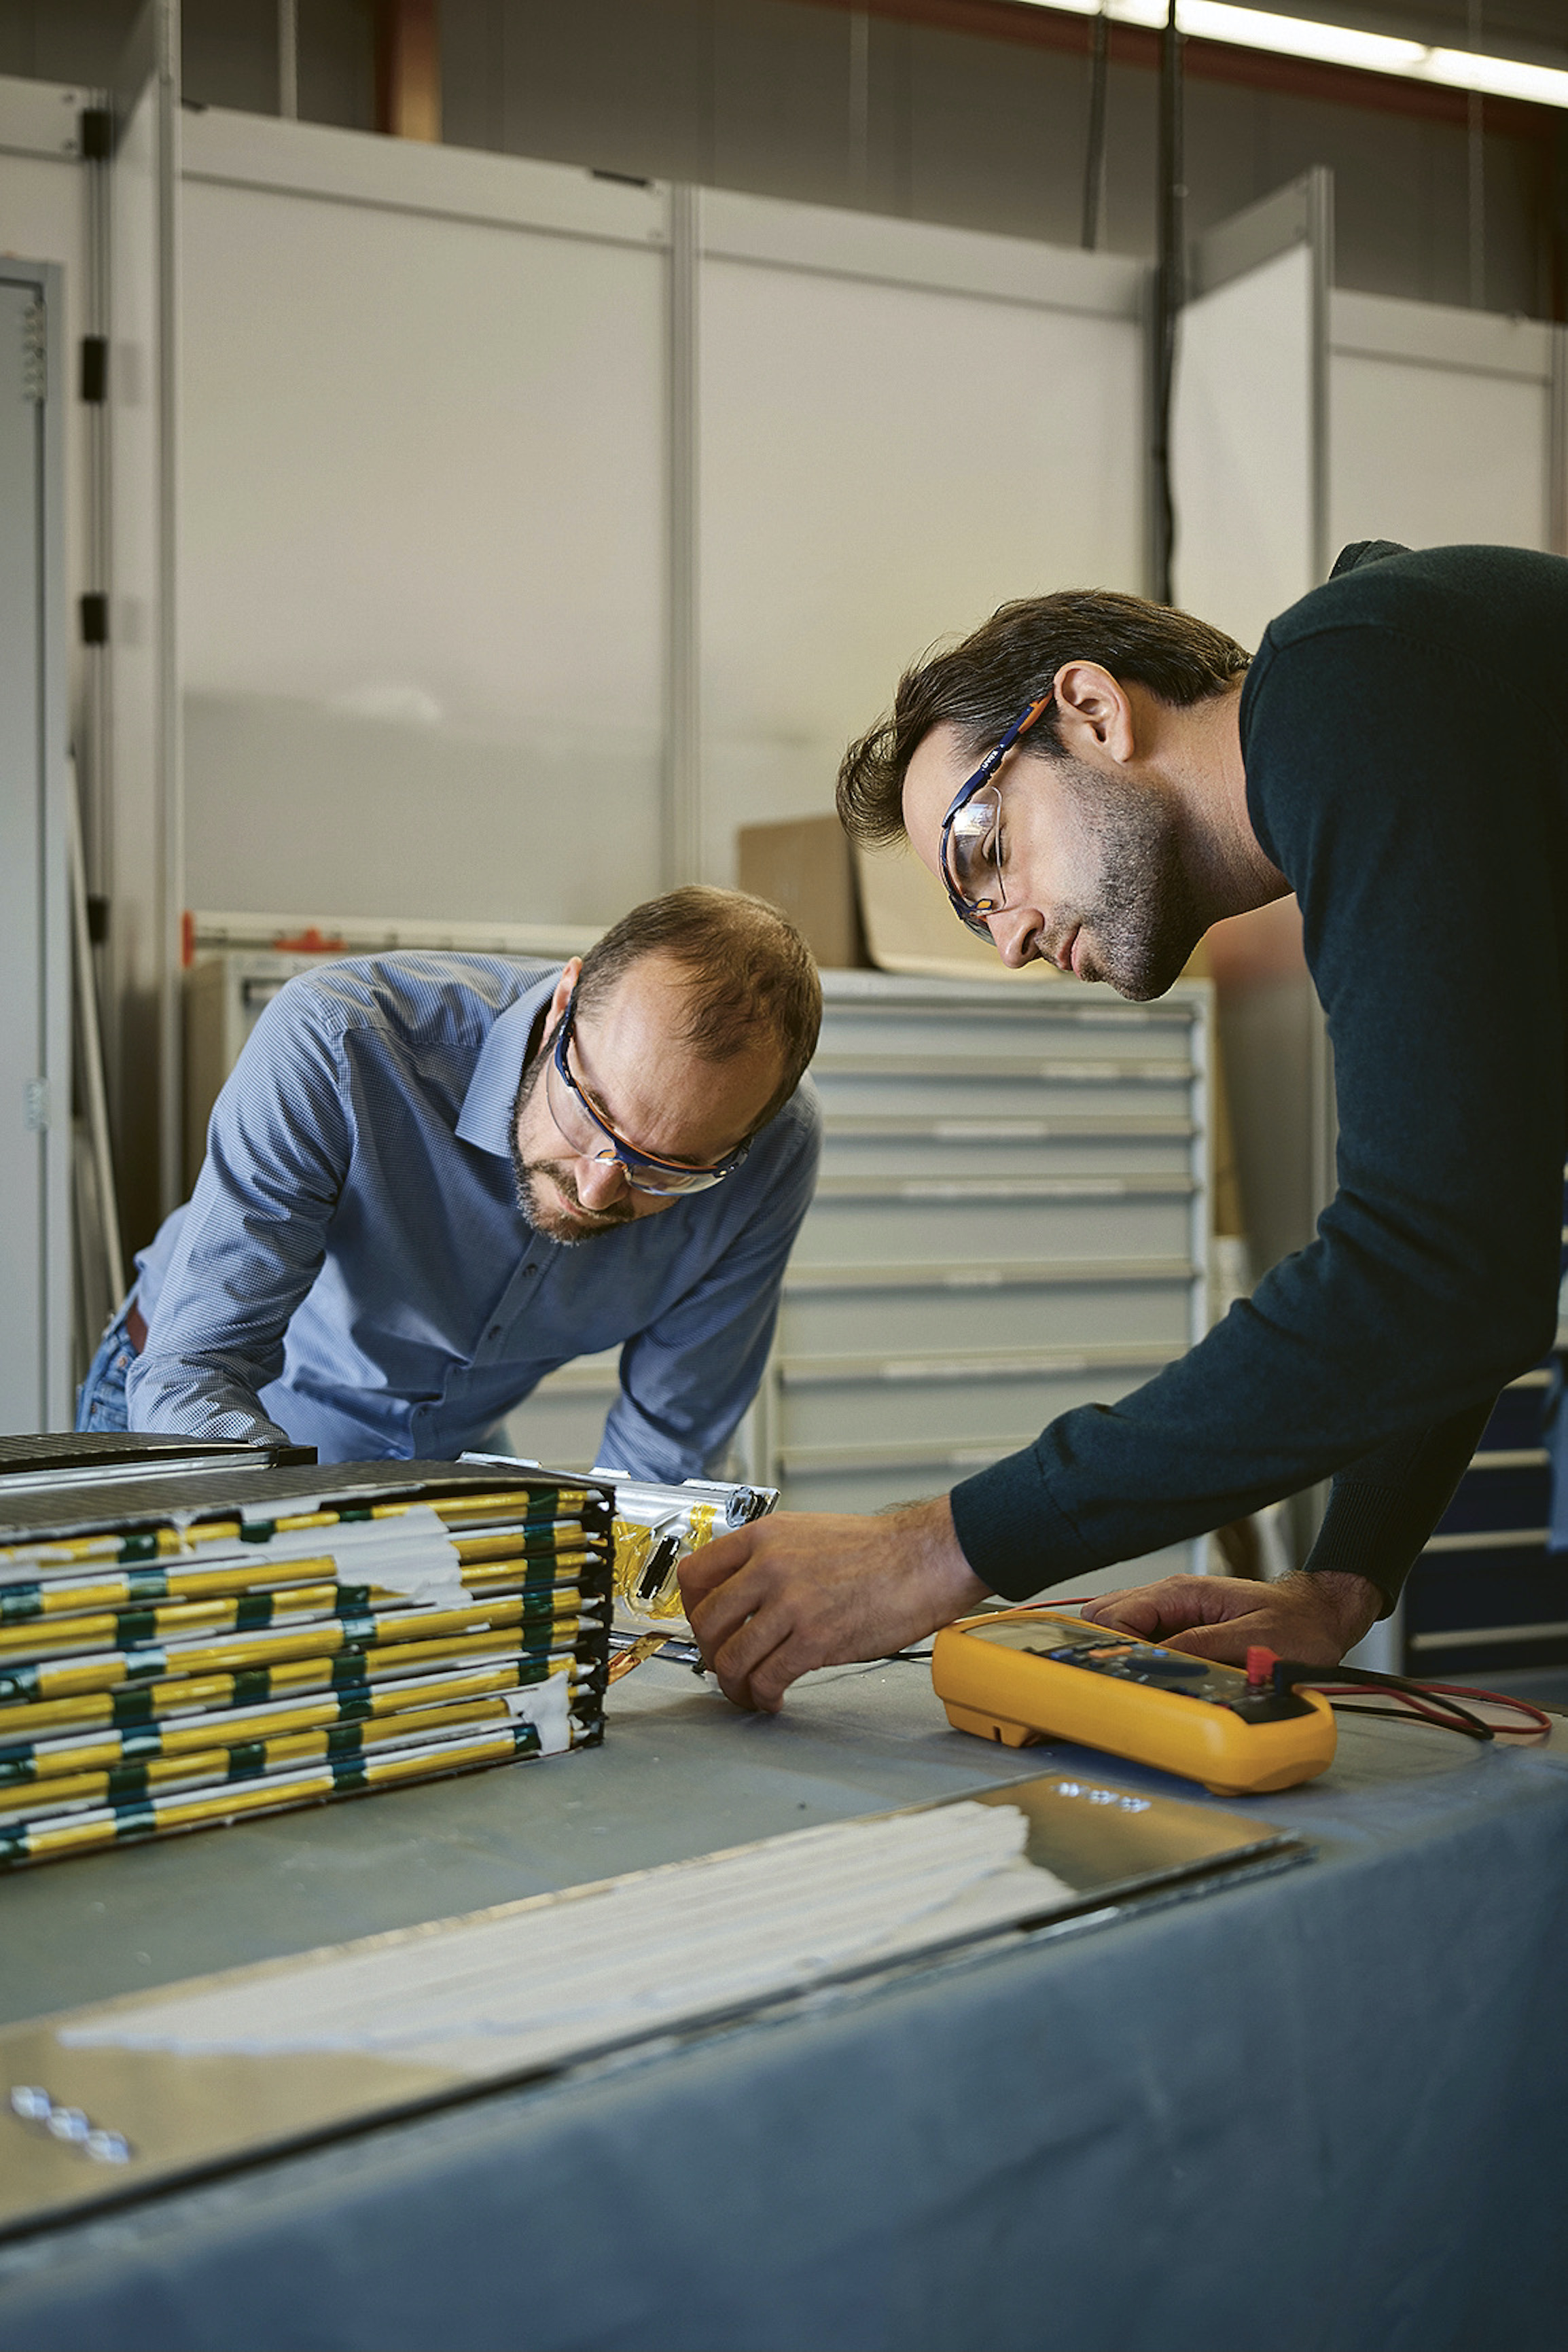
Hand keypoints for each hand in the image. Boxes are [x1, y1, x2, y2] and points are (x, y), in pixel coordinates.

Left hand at [679, 1498, 989, 1712]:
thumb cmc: (878, 1549)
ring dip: (732, 1685)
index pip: (695, 1573)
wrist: (925, 1558)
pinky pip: (767, 1678)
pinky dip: (763, 1696)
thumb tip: (743, 1595)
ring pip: (731, 1657)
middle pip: (705, 1622)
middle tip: (722, 1665)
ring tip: (747, 1692)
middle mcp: (770, 1567)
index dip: (689, 1608)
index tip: (701, 1625)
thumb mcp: (808, 1533)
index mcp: (765, 1537)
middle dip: (708, 1654)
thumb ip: (770, 1558)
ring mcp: (791, 1604)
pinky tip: (773, 1697)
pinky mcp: (815, 1639)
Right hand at [1075, 1568, 1381, 1666]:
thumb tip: (1156, 1659)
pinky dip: (1137, 1656)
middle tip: (1121, 1681)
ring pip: (1118, 1626)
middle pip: (1105, 1616)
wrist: (1322, 1616)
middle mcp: (1171, 1598)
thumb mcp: (1253, 1640)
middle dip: (1104, 1648)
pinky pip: (1141, 1638)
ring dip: (1119, 1652)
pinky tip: (1151, 1676)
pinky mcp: (1181, 1628)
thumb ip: (1202, 1646)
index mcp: (1182, 1593)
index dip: (1111, 1648)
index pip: (1115, 1614)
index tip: (1119, 1677)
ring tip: (1133, 1681)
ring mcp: (1173, 1612)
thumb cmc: (1297, 1624)